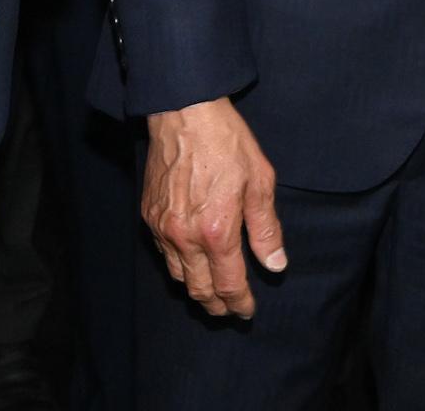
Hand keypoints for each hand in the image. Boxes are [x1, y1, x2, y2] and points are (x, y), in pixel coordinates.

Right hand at [143, 97, 286, 317]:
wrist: (183, 113)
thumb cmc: (226, 142)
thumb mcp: (259, 181)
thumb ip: (266, 228)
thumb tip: (275, 265)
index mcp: (216, 231)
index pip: (228, 285)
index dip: (239, 303)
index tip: (247, 311)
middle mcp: (184, 237)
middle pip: (199, 290)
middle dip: (217, 305)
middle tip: (230, 309)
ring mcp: (162, 228)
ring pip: (178, 276)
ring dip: (196, 289)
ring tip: (212, 292)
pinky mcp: (148, 216)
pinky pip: (163, 253)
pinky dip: (178, 265)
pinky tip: (191, 261)